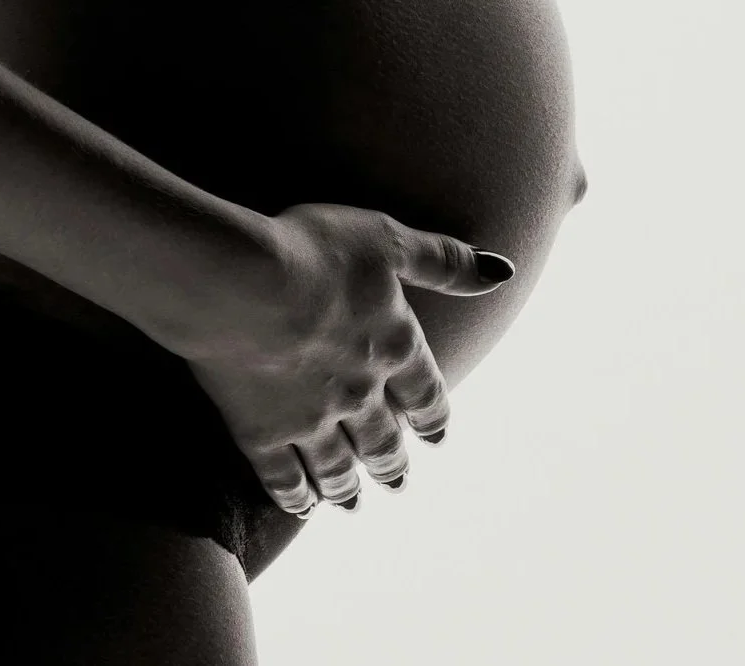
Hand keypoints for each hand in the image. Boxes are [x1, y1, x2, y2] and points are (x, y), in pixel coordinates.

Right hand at [184, 203, 513, 514]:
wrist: (241, 283)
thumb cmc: (312, 250)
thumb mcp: (386, 238)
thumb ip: (442, 260)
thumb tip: (503, 271)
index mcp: (393, 345)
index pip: (425, 393)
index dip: (432, 417)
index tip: (437, 439)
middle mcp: (359, 393)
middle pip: (382, 440)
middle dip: (392, 463)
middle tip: (398, 483)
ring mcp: (310, 419)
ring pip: (337, 465)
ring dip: (347, 486)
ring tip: (352, 503)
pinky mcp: (261, 432)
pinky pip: (283, 476)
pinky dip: (295, 495)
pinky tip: (301, 506)